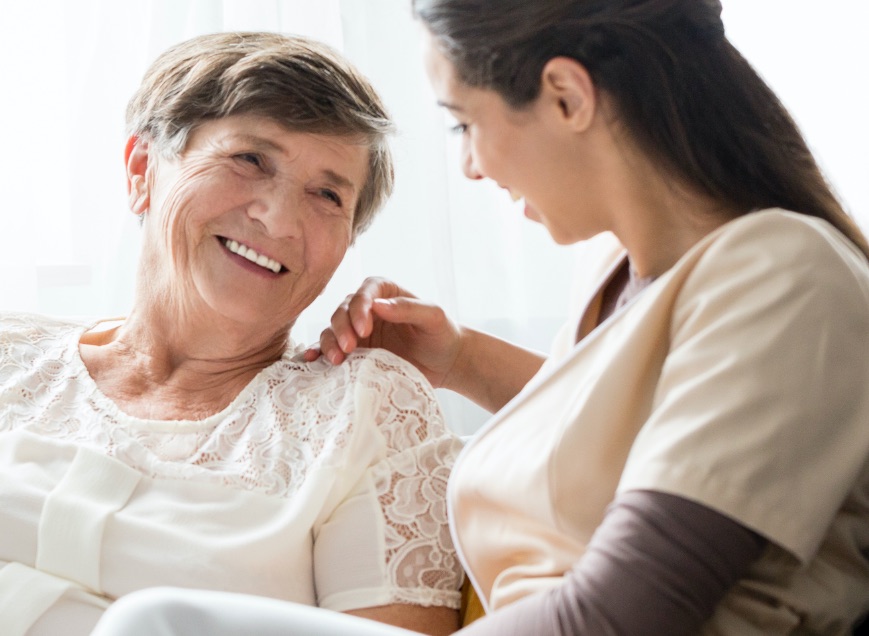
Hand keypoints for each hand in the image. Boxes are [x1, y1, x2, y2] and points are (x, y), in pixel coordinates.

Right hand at [305, 277, 461, 388]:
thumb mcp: (433, 317)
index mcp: (385, 292)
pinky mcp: (354, 352)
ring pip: (332, 330)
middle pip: (343, 311)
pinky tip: (311, 360)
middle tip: (349, 348)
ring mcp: (357, 331)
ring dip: (329, 343)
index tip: (364, 330)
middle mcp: (366, 309)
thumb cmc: (442, 334)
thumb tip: (378, 305)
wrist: (445, 362)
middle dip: (342, 328)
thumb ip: (408, 308)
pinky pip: (330, 350)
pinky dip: (318, 354)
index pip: (365, 292)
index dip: (360, 309)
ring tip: (336, 360)